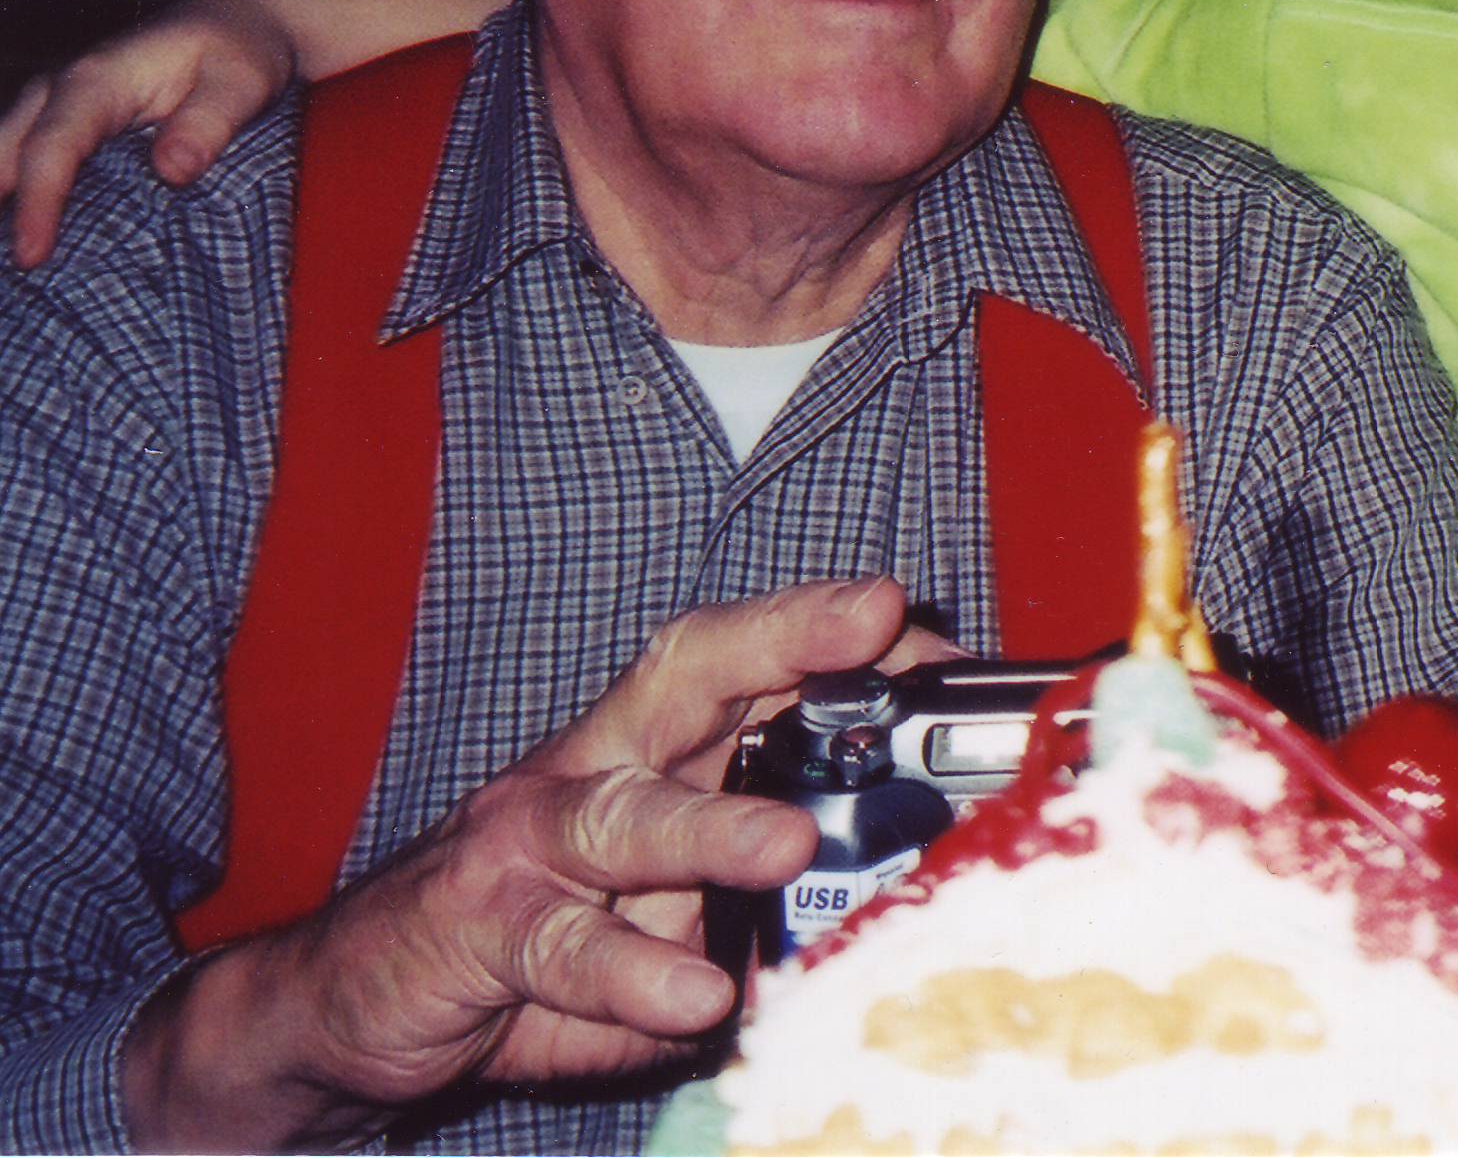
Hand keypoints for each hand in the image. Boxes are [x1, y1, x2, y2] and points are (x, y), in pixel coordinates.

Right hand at [2, 0, 302, 267]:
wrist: (242, 24)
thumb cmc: (242, 50)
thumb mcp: (243, 81)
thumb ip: (209, 123)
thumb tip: (172, 171)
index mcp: (98, 78)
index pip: (53, 145)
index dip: (38, 201)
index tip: (32, 254)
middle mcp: (61, 90)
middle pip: (4, 153)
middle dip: (0, 207)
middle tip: (15, 272)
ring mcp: (57, 107)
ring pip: (4, 156)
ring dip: (4, 203)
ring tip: (18, 269)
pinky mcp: (68, 125)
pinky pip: (28, 161)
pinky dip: (20, 196)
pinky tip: (32, 240)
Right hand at [124, 577, 917, 1151]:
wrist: (359, 1001)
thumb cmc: (539, 938)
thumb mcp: (670, 913)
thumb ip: (770, 907)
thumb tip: (895, 908)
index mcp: (651, 752)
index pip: (747, 666)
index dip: (835, 641)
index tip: (929, 635)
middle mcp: (592, 769)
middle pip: (687, 678)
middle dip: (784, 639)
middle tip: (876, 624)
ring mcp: (528, 843)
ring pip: (625, 814)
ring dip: (711, 828)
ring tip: (789, 845)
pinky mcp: (478, 927)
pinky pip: (562, 946)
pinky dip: (631, 972)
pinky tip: (695, 994)